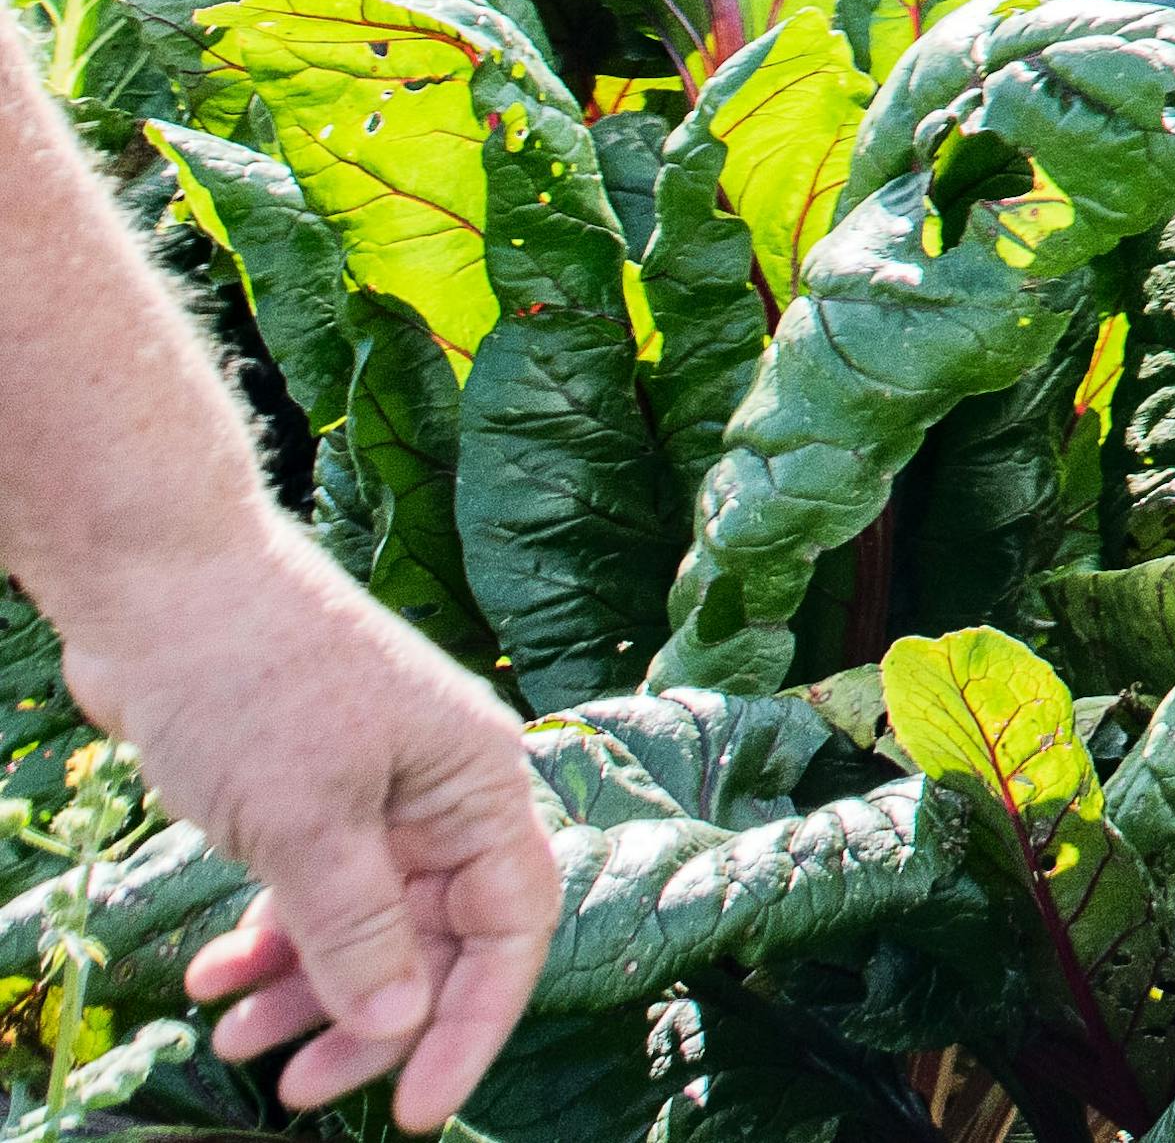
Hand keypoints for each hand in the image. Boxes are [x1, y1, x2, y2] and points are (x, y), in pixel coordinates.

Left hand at [59, 528, 551, 1124]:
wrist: (162, 587)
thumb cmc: (250, 681)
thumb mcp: (306, 821)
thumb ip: (358, 930)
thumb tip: (402, 1025)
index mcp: (475, 782)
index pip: (508, 926)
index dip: (470, 1024)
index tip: (419, 1109)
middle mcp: (440, 793)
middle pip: (432, 940)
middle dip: (368, 1021)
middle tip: (300, 1091)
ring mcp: (373, 794)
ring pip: (363, 925)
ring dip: (304, 991)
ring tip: (233, 1038)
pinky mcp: (308, 796)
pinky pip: (308, 894)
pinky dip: (265, 943)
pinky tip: (213, 978)